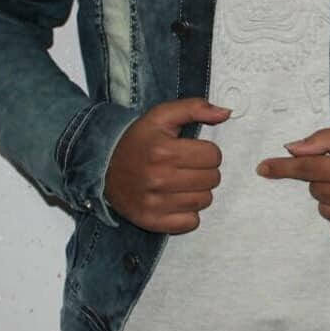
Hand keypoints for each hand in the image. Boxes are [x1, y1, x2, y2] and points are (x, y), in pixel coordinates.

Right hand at [104, 97, 230, 232]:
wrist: (103, 168)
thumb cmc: (139, 140)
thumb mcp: (162, 116)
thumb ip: (195, 108)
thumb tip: (226, 112)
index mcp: (164, 151)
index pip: (213, 156)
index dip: (207, 151)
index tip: (193, 151)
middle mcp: (159, 179)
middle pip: (212, 179)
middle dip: (205, 171)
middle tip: (187, 166)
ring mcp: (155, 204)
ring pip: (205, 201)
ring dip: (198, 191)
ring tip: (182, 182)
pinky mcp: (152, 221)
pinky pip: (191, 222)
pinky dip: (188, 212)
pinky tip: (176, 199)